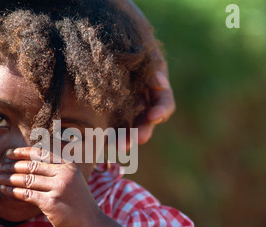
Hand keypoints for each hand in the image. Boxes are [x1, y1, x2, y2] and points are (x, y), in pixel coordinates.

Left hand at [0, 147, 102, 226]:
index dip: (22, 152)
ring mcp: (58, 188)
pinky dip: (11, 191)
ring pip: (25, 179)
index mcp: (68, 165)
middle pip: (30, 166)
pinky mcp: (51, 203)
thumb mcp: (73, 180)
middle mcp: (64, 174)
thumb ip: (56, 170)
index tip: (8, 153)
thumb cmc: (79, 203)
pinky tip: (2, 189)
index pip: (40, 153)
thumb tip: (29, 162)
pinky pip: (26, 194)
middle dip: (9, 166)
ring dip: (6, 178)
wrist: (92, 224)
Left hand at [110, 0, 175, 143]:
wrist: (109, 41)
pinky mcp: (110, 114)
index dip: (160, 112)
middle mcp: (143, 104)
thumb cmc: (132, 47)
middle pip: (146, 122)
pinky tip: (102, 140)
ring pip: (129, 128)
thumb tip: (161, 85)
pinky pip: (111, 126)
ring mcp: (127, 110)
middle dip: (141, 132)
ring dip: (125, 138)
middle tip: (135, 140)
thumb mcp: (146, 55)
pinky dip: (109, 134)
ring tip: (119, 147)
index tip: (153, 117)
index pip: (163, 106)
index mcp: (155, 91)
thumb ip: (154, 70)